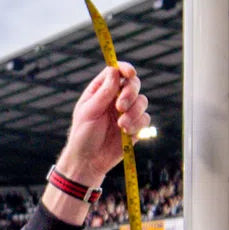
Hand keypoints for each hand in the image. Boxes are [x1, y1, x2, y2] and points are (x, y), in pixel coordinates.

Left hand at [57, 63, 149, 185]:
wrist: (89, 161)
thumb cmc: (83, 135)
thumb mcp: (89, 111)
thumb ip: (104, 92)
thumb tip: (114, 70)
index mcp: (101, 91)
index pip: (116, 72)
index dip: (125, 69)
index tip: (130, 73)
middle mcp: (115, 98)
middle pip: (133, 84)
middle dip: (130, 93)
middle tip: (121, 106)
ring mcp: (126, 112)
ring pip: (142, 101)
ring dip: (134, 112)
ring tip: (121, 124)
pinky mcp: (135, 126)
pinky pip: (145, 119)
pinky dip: (137, 124)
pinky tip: (126, 132)